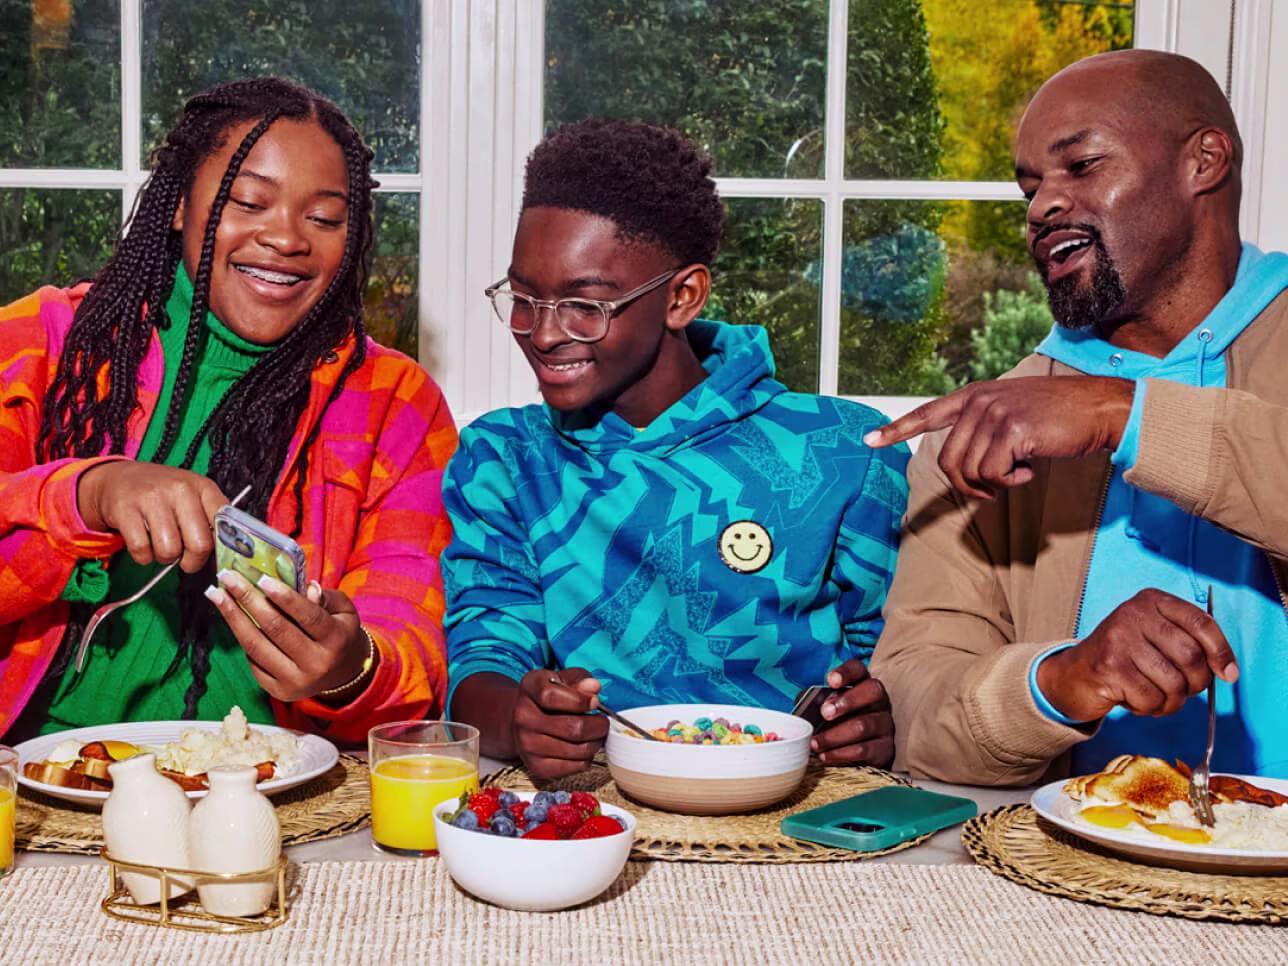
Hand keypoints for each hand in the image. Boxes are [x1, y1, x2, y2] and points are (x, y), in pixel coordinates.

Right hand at [76, 461, 228, 571]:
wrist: (119, 479)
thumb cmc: (162, 494)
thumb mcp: (193, 495)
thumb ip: (211, 518)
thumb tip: (227, 550)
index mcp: (203, 487)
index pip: (225, 524)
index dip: (222, 547)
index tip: (213, 554)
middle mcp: (180, 489)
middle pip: (200, 544)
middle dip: (193, 561)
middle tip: (186, 560)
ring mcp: (152, 498)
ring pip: (169, 550)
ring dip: (165, 558)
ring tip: (162, 547)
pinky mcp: (126, 510)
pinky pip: (142, 550)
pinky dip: (143, 556)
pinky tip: (144, 545)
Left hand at [205, 570, 370, 702]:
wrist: (343, 674)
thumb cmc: (339, 633)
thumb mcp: (344, 611)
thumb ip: (325, 598)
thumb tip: (306, 586)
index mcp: (336, 640)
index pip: (308, 616)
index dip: (284, 597)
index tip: (262, 578)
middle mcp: (316, 664)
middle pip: (275, 628)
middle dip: (248, 599)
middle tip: (227, 577)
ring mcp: (296, 681)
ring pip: (256, 646)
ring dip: (233, 617)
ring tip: (216, 594)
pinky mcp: (279, 691)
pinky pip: (253, 662)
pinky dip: (242, 638)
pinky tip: (233, 619)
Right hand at [510, 668, 608, 779]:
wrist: (525, 721)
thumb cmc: (551, 696)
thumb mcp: (563, 679)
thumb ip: (580, 679)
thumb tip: (594, 687)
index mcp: (529, 688)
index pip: (551, 697)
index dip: (580, 700)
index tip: (595, 702)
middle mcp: (523, 717)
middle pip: (572, 728)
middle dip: (598, 726)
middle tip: (603, 722)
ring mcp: (527, 744)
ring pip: (578, 750)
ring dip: (596, 743)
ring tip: (596, 735)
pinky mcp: (537, 766)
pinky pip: (575, 767)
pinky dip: (587, 758)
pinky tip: (584, 747)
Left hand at [808, 659, 894, 766]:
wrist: (853, 753)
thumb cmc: (834, 723)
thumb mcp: (823, 708)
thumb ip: (813, 702)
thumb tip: (803, 705)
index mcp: (862, 684)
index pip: (858, 670)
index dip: (846, 672)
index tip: (831, 681)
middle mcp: (879, 700)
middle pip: (873, 690)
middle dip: (848, 701)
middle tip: (825, 713)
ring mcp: (885, 724)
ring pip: (864, 725)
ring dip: (835, 735)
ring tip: (815, 743)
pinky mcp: (885, 748)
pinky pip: (864, 750)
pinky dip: (841, 754)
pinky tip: (825, 755)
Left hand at [863, 376, 1134, 498]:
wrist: (1099, 409)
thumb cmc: (1058, 420)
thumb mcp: (1012, 415)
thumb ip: (982, 430)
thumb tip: (961, 464)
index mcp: (974, 396)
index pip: (927, 413)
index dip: (897, 430)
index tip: (868, 441)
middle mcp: (978, 401)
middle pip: (948, 461)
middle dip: (969, 485)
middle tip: (996, 487)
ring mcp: (993, 413)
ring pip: (968, 471)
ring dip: (993, 484)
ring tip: (1018, 472)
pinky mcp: (1011, 430)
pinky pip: (992, 474)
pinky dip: (1011, 482)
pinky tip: (1030, 469)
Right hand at [1036, 588, 1238, 721]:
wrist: (1074, 674)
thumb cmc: (1125, 659)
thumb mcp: (1155, 638)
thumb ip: (1189, 643)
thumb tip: (1228, 670)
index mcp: (1151, 601)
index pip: (1201, 622)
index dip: (1221, 651)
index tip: (1229, 674)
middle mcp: (1134, 613)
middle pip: (1191, 655)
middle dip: (1196, 683)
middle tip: (1185, 691)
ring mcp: (1119, 638)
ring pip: (1173, 682)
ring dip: (1172, 701)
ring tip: (1157, 698)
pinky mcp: (1109, 666)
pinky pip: (1151, 698)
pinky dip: (1150, 708)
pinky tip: (1135, 700)